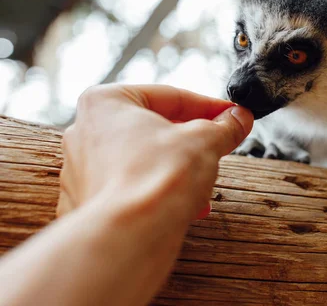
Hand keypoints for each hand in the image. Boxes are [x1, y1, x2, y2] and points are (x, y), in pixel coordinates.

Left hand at [57, 84, 253, 223]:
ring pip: (143, 160)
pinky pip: (131, 188)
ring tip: (206, 182)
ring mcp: (81, 171)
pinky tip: (186, 205)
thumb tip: (239, 118)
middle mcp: (84, 132)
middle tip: (220, 146)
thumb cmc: (157, 179)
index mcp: (106, 102)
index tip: (232, 116)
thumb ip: (225, 126)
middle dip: (191, 142)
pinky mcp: (87, 204)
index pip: (171, 97)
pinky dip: (158, 192)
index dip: (210, 107)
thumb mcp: (206, 141)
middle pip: (154, 129)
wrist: (131, 236)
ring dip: (179, 169)